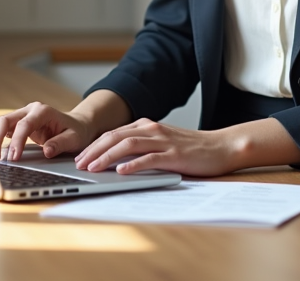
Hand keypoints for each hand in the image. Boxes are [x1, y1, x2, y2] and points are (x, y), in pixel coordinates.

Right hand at [0, 102, 94, 161]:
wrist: (77, 126)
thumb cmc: (76, 132)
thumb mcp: (74, 138)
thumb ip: (60, 143)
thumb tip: (47, 151)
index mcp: (43, 111)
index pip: (24, 124)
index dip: (17, 141)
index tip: (14, 157)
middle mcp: (30, 110)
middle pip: (5, 120)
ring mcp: (23, 116)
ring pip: (1, 124)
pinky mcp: (19, 124)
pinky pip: (4, 130)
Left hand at [74, 119, 240, 177]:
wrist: (221, 147)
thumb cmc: (190, 149)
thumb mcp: (161, 142)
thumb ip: (142, 146)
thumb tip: (116, 159)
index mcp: (147, 126)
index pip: (113, 133)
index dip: (94, 145)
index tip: (79, 157)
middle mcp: (152, 129)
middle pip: (115, 136)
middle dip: (94, 151)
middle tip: (78, 164)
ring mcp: (163, 141)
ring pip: (127, 145)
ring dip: (107, 157)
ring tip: (93, 168)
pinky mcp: (174, 155)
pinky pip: (149, 158)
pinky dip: (133, 165)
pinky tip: (120, 172)